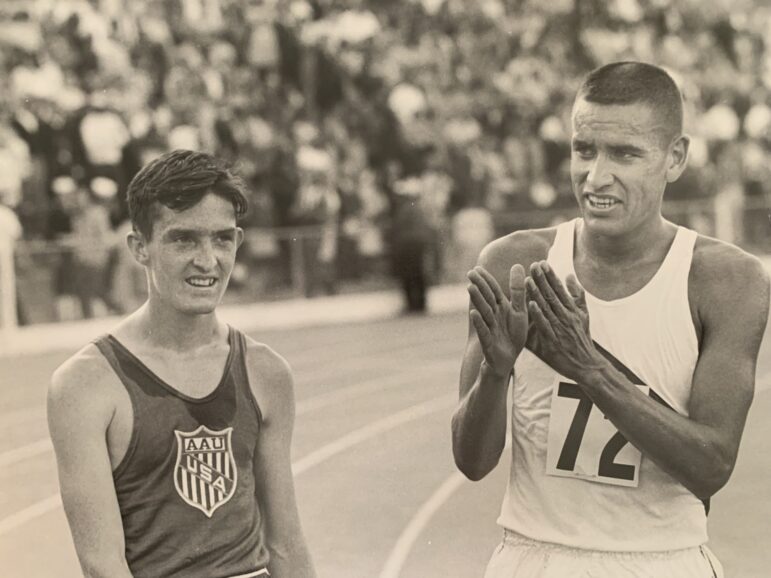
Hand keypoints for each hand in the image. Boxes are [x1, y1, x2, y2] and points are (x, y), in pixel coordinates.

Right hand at [467, 264, 528, 377]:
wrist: (508, 359)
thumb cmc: (512, 335)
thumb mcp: (519, 311)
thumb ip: (518, 290)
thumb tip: (516, 264)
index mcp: (502, 307)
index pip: (493, 290)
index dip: (486, 280)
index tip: (477, 268)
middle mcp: (494, 316)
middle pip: (487, 298)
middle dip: (479, 286)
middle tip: (470, 273)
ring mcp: (490, 328)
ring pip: (484, 312)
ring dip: (477, 300)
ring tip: (470, 287)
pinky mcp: (489, 342)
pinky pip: (484, 331)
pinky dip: (479, 322)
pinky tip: (474, 313)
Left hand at [526, 261, 606, 380]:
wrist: (586, 364)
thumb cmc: (582, 338)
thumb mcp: (584, 315)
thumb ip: (576, 295)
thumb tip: (569, 275)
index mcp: (572, 309)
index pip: (559, 289)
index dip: (550, 275)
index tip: (542, 263)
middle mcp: (566, 316)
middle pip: (552, 295)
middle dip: (542, 280)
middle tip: (532, 265)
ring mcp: (560, 328)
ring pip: (547, 308)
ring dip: (537, 294)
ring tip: (527, 280)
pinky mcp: (553, 340)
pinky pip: (544, 326)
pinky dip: (538, 315)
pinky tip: (530, 305)